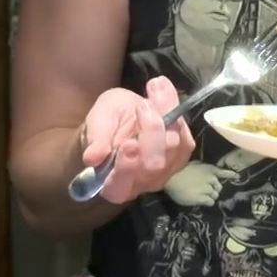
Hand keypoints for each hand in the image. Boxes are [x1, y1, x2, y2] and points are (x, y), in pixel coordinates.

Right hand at [80, 75, 196, 203]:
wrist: (126, 114)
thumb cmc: (106, 124)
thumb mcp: (97, 122)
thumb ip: (96, 140)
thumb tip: (92, 158)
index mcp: (113, 184)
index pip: (120, 186)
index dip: (126, 167)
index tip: (129, 143)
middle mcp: (141, 183)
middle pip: (154, 164)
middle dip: (150, 132)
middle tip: (142, 106)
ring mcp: (165, 170)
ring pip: (173, 147)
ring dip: (165, 114)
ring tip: (153, 90)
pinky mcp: (182, 154)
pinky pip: (185, 137)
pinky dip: (176, 113)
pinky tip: (162, 94)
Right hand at [163, 161, 228, 206]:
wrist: (171, 177)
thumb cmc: (179, 170)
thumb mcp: (194, 164)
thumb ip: (203, 168)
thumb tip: (209, 172)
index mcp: (209, 169)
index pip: (223, 173)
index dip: (230, 175)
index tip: (236, 177)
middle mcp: (211, 179)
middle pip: (218, 187)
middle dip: (214, 189)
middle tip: (205, 190)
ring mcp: (208, 189)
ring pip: (215, 195)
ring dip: (210, 196)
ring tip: (201, 196)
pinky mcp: (203, 198)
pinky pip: (210, 202)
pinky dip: (208, 202)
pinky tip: (202, 201)